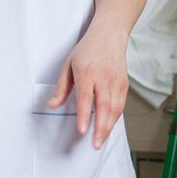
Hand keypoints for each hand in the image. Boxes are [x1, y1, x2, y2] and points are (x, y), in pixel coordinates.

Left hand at [46, 24, 129, 148]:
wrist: (110, 33)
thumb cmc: (87, 49)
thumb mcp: (68, 64)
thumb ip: (61, 87)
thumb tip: (53, 105)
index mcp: (86, 72)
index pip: (85, 98)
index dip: (84, 115)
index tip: (82, 130)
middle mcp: (103, 77)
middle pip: (103, 107)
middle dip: (100, 128)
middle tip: (95, 144)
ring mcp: (116, 80)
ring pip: (114, 108)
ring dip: (109, 126)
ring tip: (101, 140)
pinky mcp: (124, 83)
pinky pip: (121, 104)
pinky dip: (116, 117)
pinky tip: (109, 126)